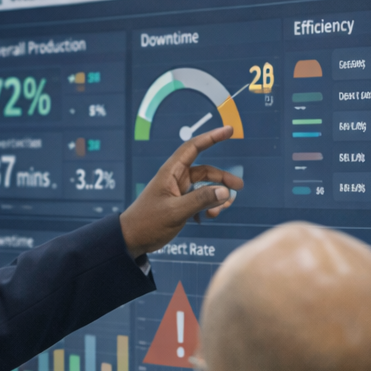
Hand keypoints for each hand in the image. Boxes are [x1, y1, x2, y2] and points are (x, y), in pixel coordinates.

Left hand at [119, 127, 243, 257]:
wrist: (132, 240)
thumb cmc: (148, 223)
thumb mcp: (175, 211)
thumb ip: (200, 201)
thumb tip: (224, 192)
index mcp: (171, 172)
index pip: (193, 147)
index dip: (212, 137)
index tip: (229, 130)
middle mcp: (176, 179)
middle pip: (206, 172)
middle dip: (222, 179)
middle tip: (238, 188)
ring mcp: (179, 192)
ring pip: (205, 188)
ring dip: (216, 197)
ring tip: (222, 209)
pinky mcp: (180, 205)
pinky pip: (200, 201)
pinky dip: (208, 207)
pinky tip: (209, 217)